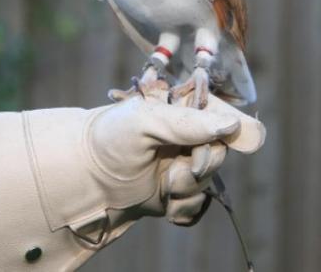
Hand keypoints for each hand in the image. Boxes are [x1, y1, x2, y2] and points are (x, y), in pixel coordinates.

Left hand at [0, 94, 264, 270]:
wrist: (83, 174)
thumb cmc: (108, 138)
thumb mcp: (144, 120)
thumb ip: (186, 122)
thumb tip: (230, 127)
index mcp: (182, 111)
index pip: (226, 117)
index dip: (235, 130)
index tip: (238, 141)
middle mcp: (186, 136)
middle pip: (221, 153)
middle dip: (202, 164)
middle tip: (179, 167)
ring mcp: (181, 166)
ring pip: (210, 183)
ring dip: (189, 188)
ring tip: (163, 184)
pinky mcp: (174, 194)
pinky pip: (197, 206)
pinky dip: (184, 208)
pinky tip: (165, 203)